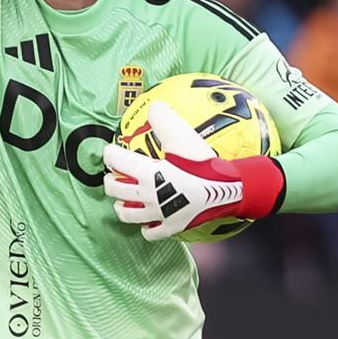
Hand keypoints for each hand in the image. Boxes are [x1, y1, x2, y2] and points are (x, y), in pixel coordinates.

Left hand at [101, 101, 284, 240]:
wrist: (227, 190)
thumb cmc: (204, 163)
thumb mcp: (184, 136)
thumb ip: (165, 119)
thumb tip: (153, 106)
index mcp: (146, 172)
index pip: (115, 161)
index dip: (109, 153)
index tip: (110, 150)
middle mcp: (147, 195)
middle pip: (114, 189)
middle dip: (110, 179)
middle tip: (114, 173)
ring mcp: (157, 214)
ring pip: (127, 213)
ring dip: (121, 204)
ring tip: (125, 198)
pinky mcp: (170, 227)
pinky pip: (150, 232)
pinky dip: (146, 228)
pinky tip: (149, 220)